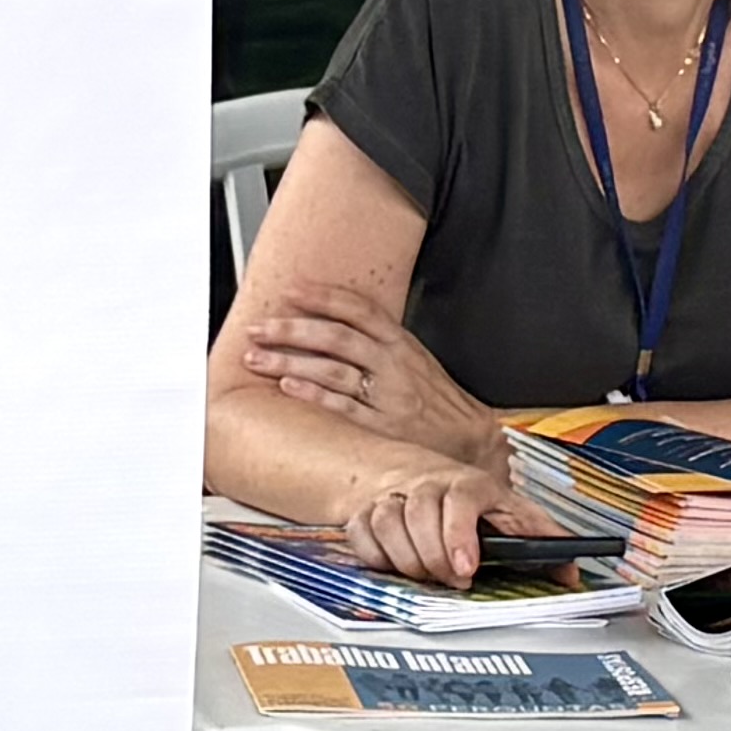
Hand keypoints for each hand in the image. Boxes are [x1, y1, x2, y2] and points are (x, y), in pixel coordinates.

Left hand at [241, 282, 499, 467]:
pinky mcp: (383, 426)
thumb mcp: (415, 358)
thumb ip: (378, 341)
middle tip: (260, 327)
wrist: (472, 439)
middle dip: (292, 330)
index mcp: (401, 343)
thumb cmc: (438, 399)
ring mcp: (388, 395)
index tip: (291, 291)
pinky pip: (343, 406)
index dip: (322, 298)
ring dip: (290, 362)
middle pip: (336, 337)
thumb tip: (333, 323)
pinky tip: (288, 386)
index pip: (358, 310)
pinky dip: (314, 394)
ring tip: (258, 358)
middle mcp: (393, 364)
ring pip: (332, 370)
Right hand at [338, 458, 523, 588]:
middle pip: (419, 515)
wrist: (411, 473)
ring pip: (386, 522)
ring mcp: (394, 497)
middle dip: (433, 557)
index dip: (460, 536)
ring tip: (425, 575)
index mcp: (467, 484)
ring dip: (405, 558)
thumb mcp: (509, 512)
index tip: (466, 568)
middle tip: (448, 580)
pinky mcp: (365, 512)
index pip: (459, 501)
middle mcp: (427, 486)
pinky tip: (393, 565)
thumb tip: (571, 572)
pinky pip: (360, 534)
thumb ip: (540, 539)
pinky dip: (374, 555)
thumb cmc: (467, 500)